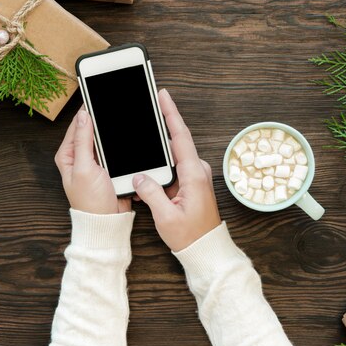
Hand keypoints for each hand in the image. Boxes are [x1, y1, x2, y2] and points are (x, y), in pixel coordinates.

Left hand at [55, 108, 130, 214]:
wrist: (108, 222)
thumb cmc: (91, 202)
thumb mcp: (84, 168)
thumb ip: (83, 141)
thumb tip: (83, 116)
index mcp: (67, 155)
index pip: (77, 124)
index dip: (88, 110)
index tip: (98, 97)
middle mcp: (79, 156)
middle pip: (91, 129)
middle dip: (102, 121)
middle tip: (113, 108)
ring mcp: (95, 161)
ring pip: (105, 139)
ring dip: (112, 134)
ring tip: (121, 122)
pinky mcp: (109, 167)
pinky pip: (115, 150)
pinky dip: (120, 145)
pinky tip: (126, 140)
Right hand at [132, 89, 220, 251]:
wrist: (206, 249)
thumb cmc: (191, 236)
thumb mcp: (166, 216)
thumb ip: (151, 193)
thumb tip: (140, 176)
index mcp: (194, 174)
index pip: (180, 136)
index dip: (171, 114)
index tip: (163, 96)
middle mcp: (198, 171)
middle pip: (176, 141)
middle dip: (159, 127)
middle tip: (145, 111)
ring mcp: (195, 177)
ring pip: (172, 157)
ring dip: (156, 153)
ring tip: (139, 143)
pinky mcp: (191, 184)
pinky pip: (172, 169)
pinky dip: (159, 168)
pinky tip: (145, 174)